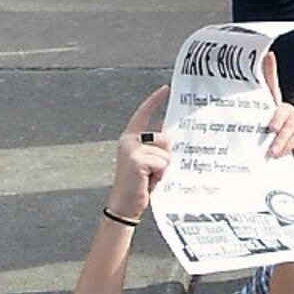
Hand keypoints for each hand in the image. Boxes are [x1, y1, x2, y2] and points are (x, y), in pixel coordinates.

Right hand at [107, 88, 172, 219]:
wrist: (125, 204)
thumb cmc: (139, 183)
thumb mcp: (149, 160)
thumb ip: (156, 146)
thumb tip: (168, 130)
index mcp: (130, 138)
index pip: (143, 114)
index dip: (155, 101)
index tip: (166, 88)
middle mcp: (128, 140)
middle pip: (164, 137)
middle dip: (166, 156)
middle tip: (154, 171)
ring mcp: (131, 149)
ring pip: (166, 152)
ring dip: (163, 168)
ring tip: (150, 177)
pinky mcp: (136, 160)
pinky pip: (163, 162)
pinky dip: (160, 174)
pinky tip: (148, 181)